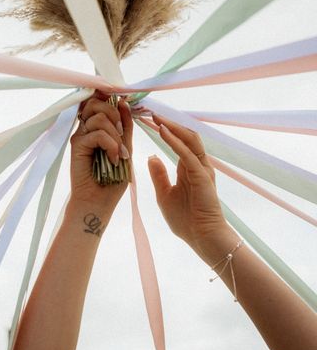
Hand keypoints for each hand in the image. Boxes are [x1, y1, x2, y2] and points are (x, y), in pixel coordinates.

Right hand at [68, 92, 132, 215]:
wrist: (98, 202)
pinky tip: (113, 159)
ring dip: (115, 135)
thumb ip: (124, 127)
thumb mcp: (125, 148)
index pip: (99, 101)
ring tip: (118, 153)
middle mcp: (86, 129)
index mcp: (97, 127)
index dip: (108, 97)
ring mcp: (80, 136)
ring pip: (99, 116)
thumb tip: (124, 103)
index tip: (122, 102)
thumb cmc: (112, 179)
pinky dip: (110, 145)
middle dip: (114, 114)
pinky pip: (97, 133)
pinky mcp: (77, 145)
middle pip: (96, 102)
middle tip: (120, 134)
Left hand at [147, 114, 231, 260]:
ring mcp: (201, 168)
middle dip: (168, 122)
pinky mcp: (202, 174)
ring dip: (172, 126)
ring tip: (155, 116)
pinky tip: (162, 131)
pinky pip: (187, 153)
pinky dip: (174, 140)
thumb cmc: (185, 221)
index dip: (164, 130)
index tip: (147, 120)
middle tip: (150, 111)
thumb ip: (158, 175)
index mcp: (187, 169)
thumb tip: (151, 156)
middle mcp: (196, 165)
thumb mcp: (164, 195)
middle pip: (184, 136)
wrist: (201, 238)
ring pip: (189, 139)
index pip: (177, 142)